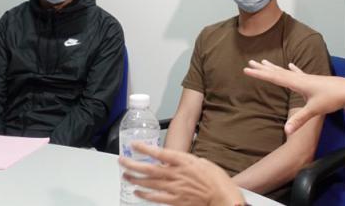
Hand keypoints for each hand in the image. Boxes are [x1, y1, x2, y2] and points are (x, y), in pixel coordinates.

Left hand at [119, 142, 244, 205]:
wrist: (222, 198)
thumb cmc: (215, 179)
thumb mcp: (201, 161)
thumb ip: (184, 160)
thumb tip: (173, 159)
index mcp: (183, 161)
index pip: (159, 153)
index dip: (145, 148)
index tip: (134, 145)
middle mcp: (175, 174)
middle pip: (149, 168)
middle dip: (133, 164)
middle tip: (122, 161)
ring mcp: (174, 188)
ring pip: (149, 183)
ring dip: (135, 178)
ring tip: (125, 175)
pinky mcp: (175, 201)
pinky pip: (156, 198)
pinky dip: (145, 195)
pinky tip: (137, 192)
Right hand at [243, 59, 344, 134]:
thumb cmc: (332, 99)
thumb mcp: (314, 110)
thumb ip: (299, 120)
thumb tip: (286, 131)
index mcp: (297, 83)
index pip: (273, 78)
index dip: (259, 74)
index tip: (246, 69)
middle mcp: (299, 78)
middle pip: (277, 72)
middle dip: (263, 68)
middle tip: (249, 62)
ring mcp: (306, 78)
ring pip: (285, 71)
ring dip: (274, 67)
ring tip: (264, 61)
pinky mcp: (312, 80)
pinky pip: (298, 73)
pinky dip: (293, 69)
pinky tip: (291, 65)